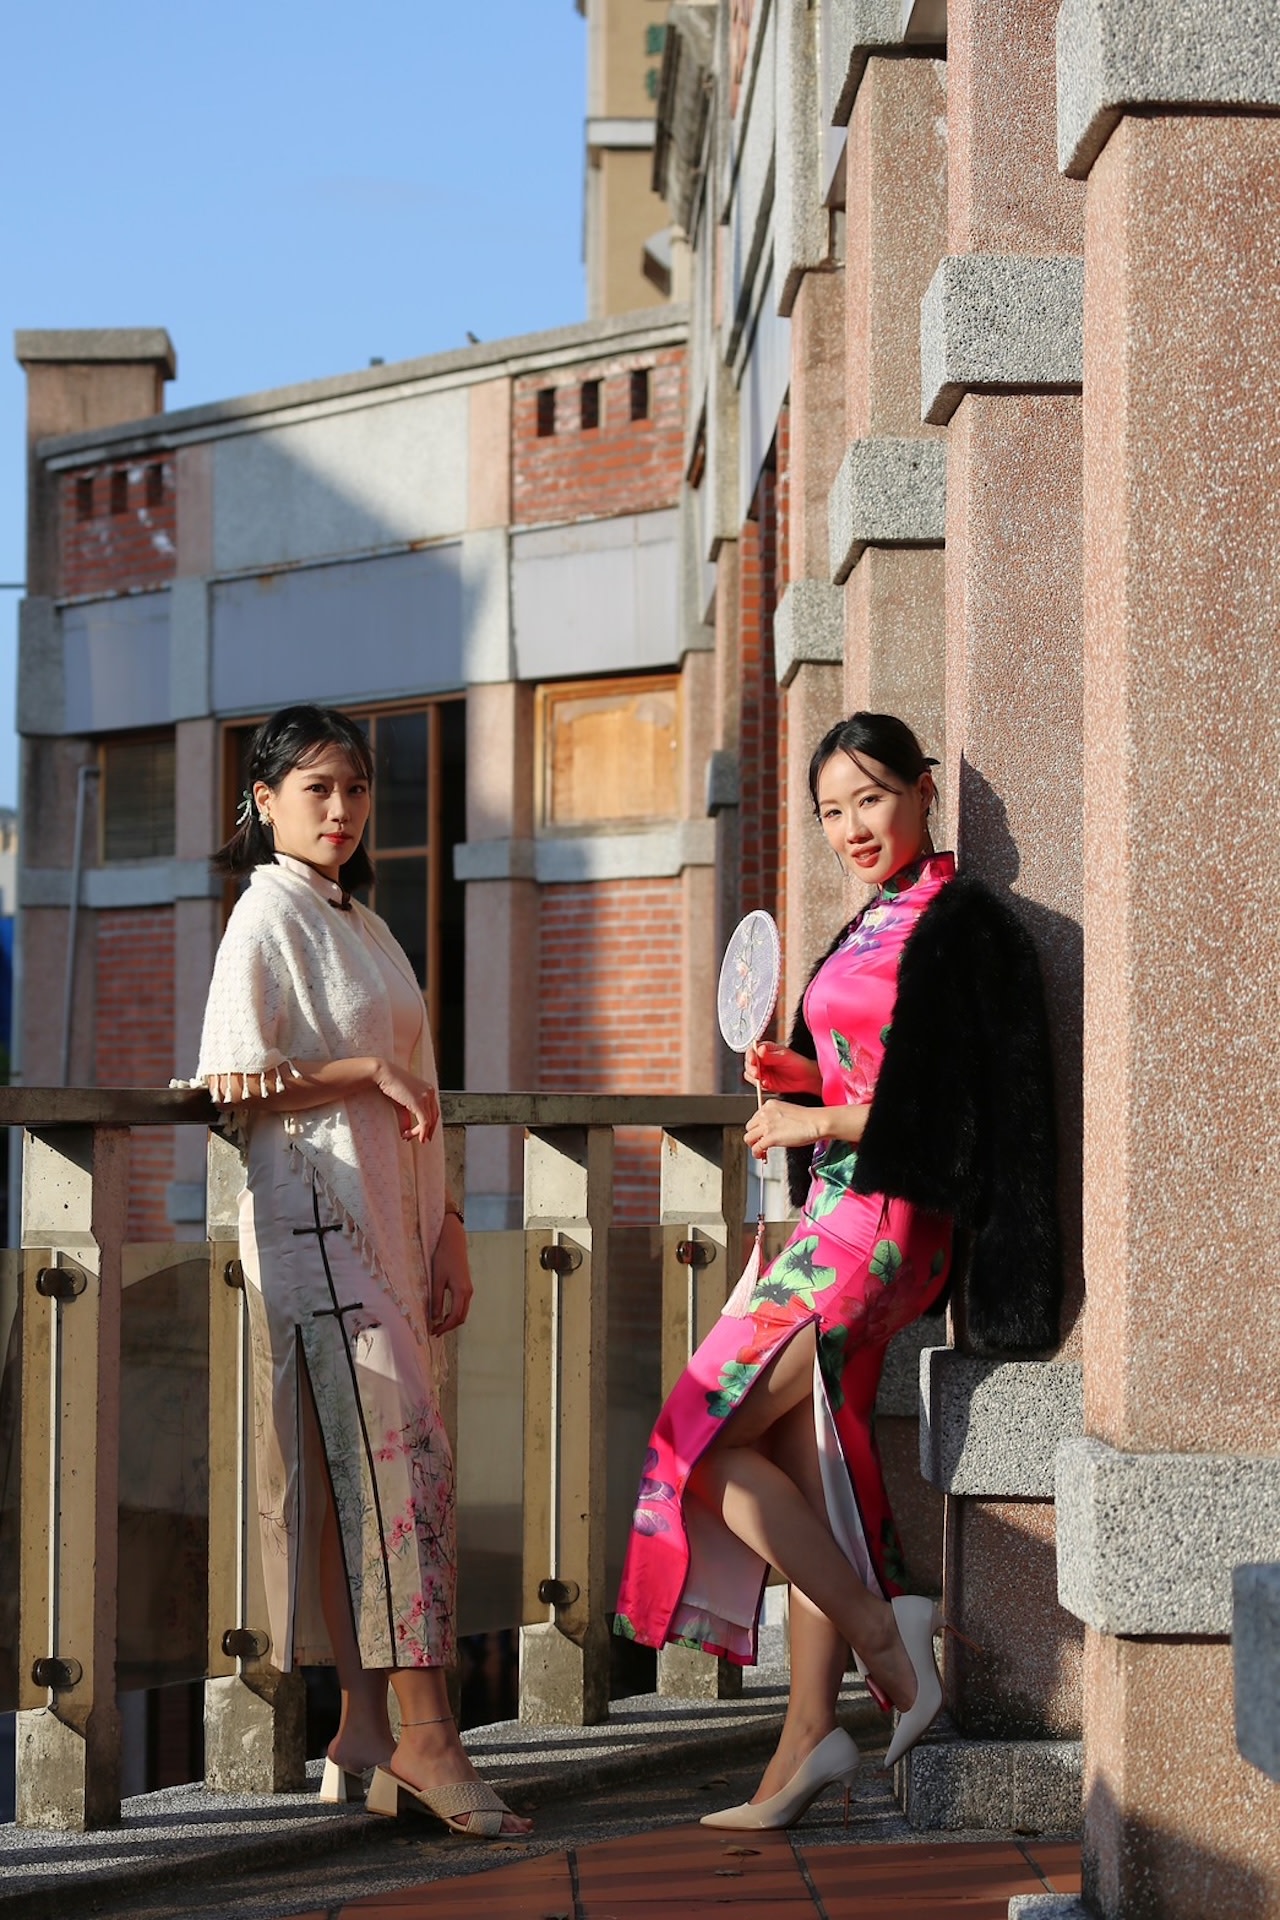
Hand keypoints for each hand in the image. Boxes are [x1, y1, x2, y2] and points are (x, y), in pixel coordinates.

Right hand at [373, 1061, 439, 1142]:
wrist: (384, 1074)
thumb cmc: (390, 1085)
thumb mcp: (401, 1104)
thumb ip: (406, 1117)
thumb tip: (406, 1132)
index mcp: (429, 1090)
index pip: (434, 1111)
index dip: (431, 1125)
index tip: (425, 1134)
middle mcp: (430, 1093)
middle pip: (434, 1117)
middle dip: (428, 1131)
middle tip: (421, 1140)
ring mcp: (426, 1097)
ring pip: (428, 1122)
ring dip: (419, 1133)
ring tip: (408, 1137)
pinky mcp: (419, 1102)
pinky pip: (424, 1122)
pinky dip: (420, 1132)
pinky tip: (413, 1137)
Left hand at [429, 1213, 472, 1333]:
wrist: (453, 1241)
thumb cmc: (443, 1258)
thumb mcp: (437, 1280)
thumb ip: (436, 1299)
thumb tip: (434, 1318)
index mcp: (461, 1291)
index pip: (455, 1317)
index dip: (444, 1327)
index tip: (433, 1332)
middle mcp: (468, 1292)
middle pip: (461, 1317)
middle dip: (449, 1327)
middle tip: (435, 1331)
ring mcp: (468, 1289)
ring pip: (463, 1312)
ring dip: (452, 1321)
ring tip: (438, 1324)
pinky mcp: (466, 1286)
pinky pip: (462, 1305)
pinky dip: (454, 1313)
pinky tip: (444, 1313)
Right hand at [744, 1042, 822, 1097]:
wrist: (806, 1078)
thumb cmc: (798, 1063)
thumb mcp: (785, 1057)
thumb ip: (771, 1055)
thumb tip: (760, 1050)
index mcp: (766, 1049)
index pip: (752, 1050)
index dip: (751, 1055)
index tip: (753, 1060)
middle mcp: (762, 1060)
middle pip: (748, 1063)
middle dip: (751, 1068)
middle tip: (756, 1072)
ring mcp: (763, 1071)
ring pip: (750, 1074)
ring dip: (753, 1077)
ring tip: (761, 1079)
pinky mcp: (765, 1082)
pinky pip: (757, 1084)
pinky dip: (760, 1085)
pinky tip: (767, 1084)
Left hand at [745, 1098, 825, 1159]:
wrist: (815, 1122)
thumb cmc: (808, 1119)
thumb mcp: (787, 1111)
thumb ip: (776, 1118)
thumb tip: (771, 1130)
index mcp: (769, 1105)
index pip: (755, 1118)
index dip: (758, 1128)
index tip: (762, 1134)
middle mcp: (765, 1113)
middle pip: (749, 1127)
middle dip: (755, 1136)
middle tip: (761, 1143)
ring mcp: (766, 1125)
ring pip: (748, 1138)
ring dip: (753, 1145)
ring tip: (760, 1150)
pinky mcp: (770, 1138)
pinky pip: (756, 1148)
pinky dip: (756, 1154)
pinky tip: (761, 1156)